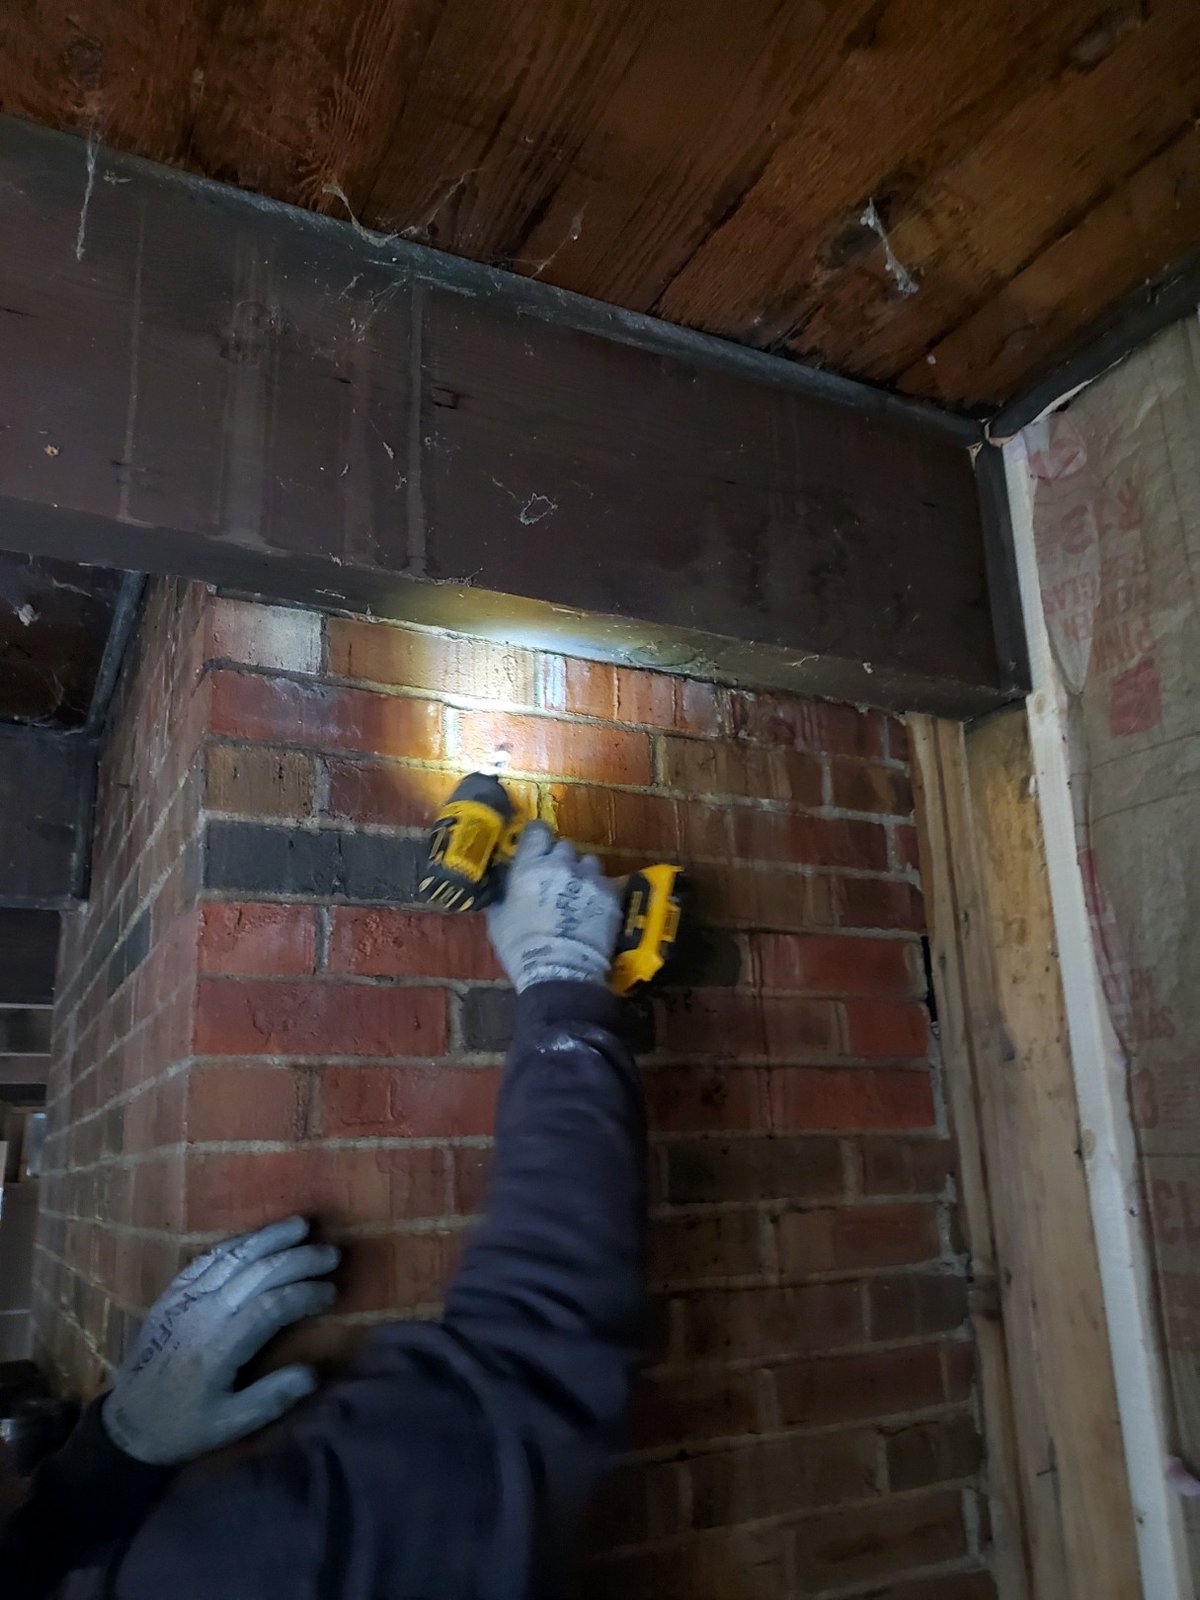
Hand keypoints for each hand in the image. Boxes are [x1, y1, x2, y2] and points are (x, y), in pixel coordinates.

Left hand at [102, 1217, 338, 1465]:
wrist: (127, 1425)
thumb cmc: (183, 1427)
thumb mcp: (229, 1426)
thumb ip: (272, 1398)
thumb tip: (314, 1372)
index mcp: (219, 1347)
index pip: (272, 1305)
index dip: (306, 1293)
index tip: (332, 1292)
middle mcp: (203, 1313)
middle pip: (257, 1271)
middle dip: (298, 1258)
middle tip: (332, 1252)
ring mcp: (184, 1299)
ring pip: (233, 1256)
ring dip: (269, 1237)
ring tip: (301, 1225)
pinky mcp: (171, 1293)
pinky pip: (206, 1258)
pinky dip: (236, 1243)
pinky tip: (256, 1237)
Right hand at [487, 821, 621, 993]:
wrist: (561, 971)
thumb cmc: (522, 947)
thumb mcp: (498, 920)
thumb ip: (502, 893)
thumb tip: (503, 881)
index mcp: (530, 866)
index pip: (537, 830)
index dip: (538, 837)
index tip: (537, 847)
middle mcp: (561, 864)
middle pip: (564, 846)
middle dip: (560, 859)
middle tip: (555, 880)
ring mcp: (589, 878)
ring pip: (588, 862)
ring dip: (582, 873)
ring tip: (578, 894)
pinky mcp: (611, 894)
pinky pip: (605, 883)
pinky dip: (599, 892)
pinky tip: (593, 909)